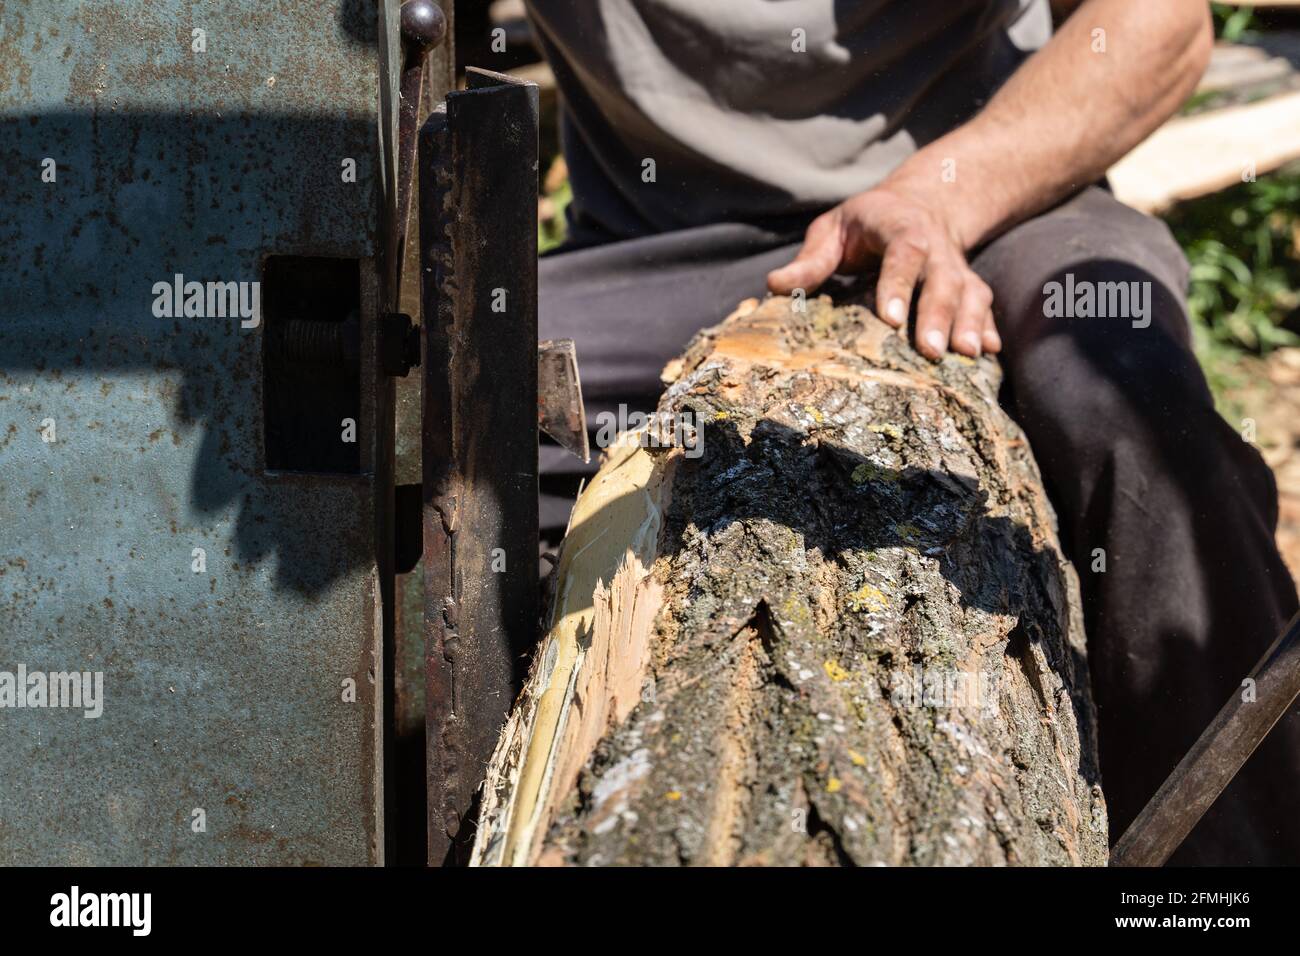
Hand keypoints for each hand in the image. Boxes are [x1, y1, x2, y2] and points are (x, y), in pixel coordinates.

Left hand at [766, 185, 1001, 359]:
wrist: (920, 204)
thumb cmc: (864, 224)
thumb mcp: (832, 230)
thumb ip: (810, 259)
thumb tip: (774, 284)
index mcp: (899, 228)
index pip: (904, 254)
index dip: (899, 285)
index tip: (891, 319)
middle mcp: (934, 247)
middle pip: (942, 280)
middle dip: (938, 315)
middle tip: (930, 351)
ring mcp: (956, 267)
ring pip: (969, 293)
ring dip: (969, 323)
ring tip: (966, 355)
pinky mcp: (969, 285)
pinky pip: (984, 305)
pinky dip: (989, 327)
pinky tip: (989, 354)